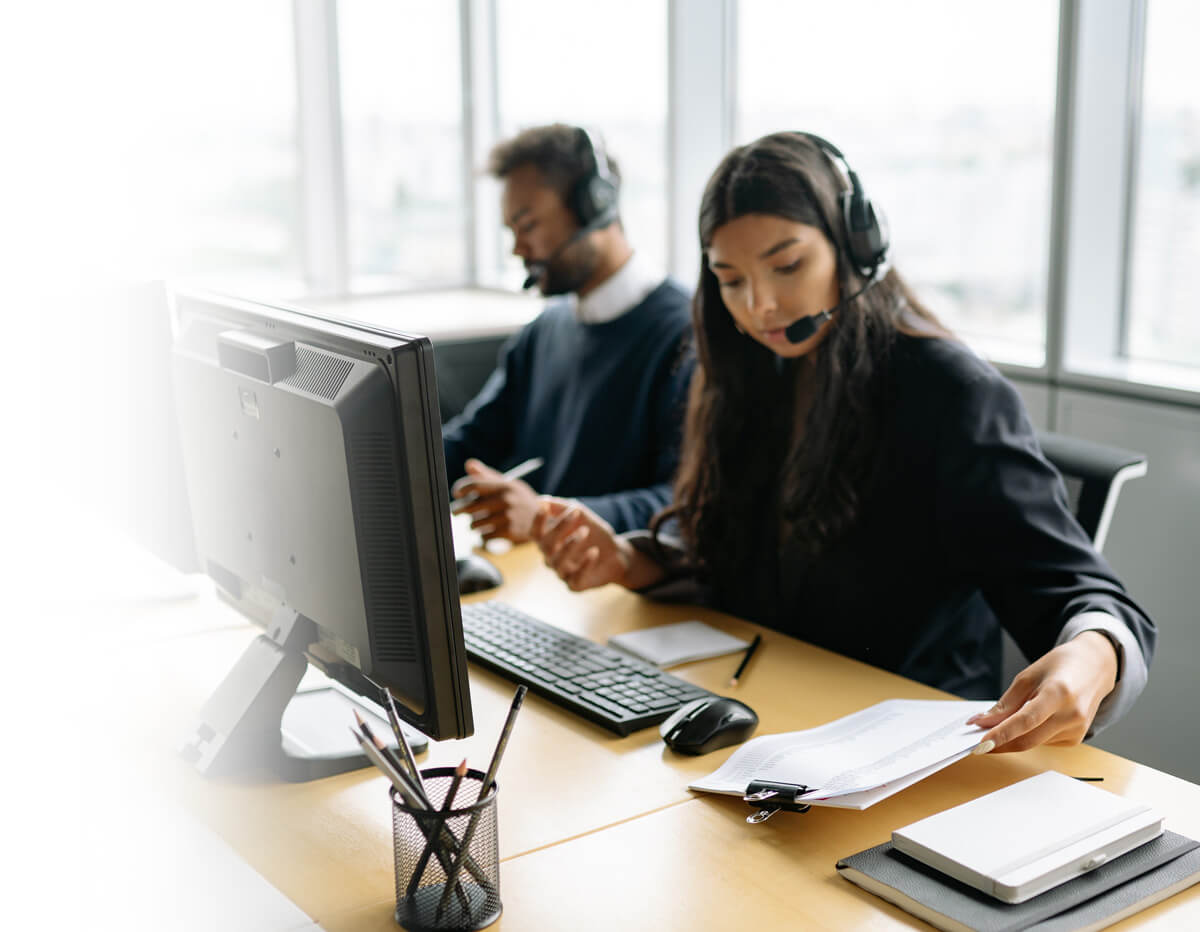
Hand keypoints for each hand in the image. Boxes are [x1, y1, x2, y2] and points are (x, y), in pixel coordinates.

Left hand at [451, 459, 540, 542]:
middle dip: (459, 509)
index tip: (456, 493)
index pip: (474, 484)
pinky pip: (484, 536)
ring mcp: (507, 516)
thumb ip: (487, 475)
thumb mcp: (508, 484)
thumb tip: (468, 464)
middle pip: (470, 506)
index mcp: (504, 485)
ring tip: (476, 523)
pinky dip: (482, 536)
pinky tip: (486, 532)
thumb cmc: (520, 500)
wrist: (543, 520)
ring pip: (475, 524)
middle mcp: (505, 499)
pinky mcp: (509, 532)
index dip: (461, 489)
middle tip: (456, 512)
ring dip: (473, 525)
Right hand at [529, 498, 646, 590]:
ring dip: (571, 544)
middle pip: (545, 546)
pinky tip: (594, 551)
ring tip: (585, 531)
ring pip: (558, 562)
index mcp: (549, 542)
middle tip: (576, 512)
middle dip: (559, 528)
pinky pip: (575, 578)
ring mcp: (562, 573)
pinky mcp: (575, 585)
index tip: (544, 508)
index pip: (535, 534)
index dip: (537, 522)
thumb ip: (562, 508)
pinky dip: (584, 564)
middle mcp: (551, 559)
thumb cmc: (594, 534)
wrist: (617, 555)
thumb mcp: (581, 516)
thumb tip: (541, 500)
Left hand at [966, 631, 1118, 752]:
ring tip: (998, 726)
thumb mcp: (1028, 676)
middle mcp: (1072, 715)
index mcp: (1058, 693)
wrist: (1095, 668)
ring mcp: (1077, 730)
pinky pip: (1044, 742)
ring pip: (1034, 743)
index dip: (1002, 733)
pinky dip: (1029, 736)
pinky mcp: (1076, 739)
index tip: (981, 743)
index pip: (1026, 720)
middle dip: (1000, 743)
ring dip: (1012, 739)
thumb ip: (1006, 703)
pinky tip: (1029, 723)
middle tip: (977, 742)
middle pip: (1028, 739)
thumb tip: (983, 722)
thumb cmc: (1059, 666)